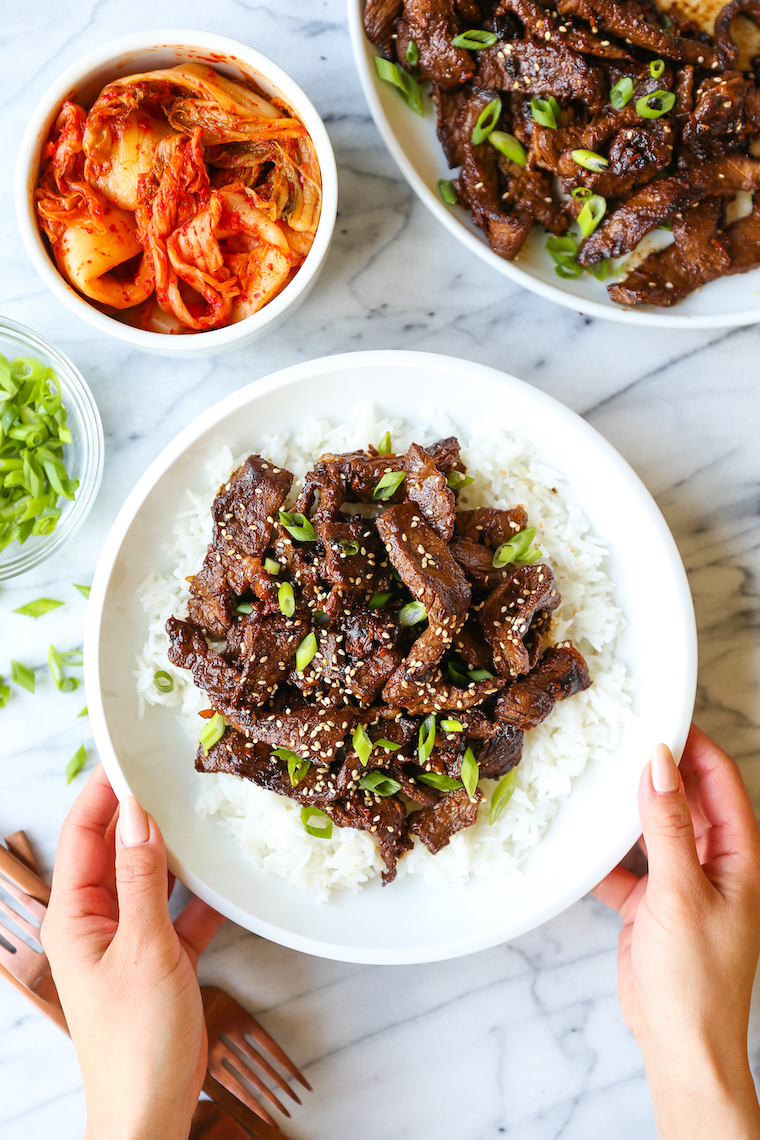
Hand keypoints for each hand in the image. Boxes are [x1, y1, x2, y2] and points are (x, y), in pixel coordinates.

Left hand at [41, 764, 224, 1139]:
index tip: (128, 754)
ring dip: (172, 851)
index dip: (103, 793)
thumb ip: (142, 877)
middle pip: (115, 850)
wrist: (152, 1110)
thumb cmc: (136, 1038)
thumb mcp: (143, 946)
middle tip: (169, 772)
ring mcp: (129, 940)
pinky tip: (224, 877)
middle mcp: (96, 922)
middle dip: (139, 813)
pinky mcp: (160, 959)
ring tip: (198, 811)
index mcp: (75, 916)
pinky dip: (199, 895)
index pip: (84, 835)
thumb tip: (137, 814)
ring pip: (149, 878)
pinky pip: (178, 912)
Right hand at [593, 726, 759, 1139]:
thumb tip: (659, 764)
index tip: (663, 715)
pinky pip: (624, 867)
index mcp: (738, 859)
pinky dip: (602, 856)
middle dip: (657, 770)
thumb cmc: (696, 980)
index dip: (695, 747)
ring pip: (652, 831)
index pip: (721, 784)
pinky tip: (577, 844)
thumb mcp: (680, 892)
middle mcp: (712, 866)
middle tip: (621, 736)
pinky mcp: (649, 906)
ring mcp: (680, 885)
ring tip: (596, 777)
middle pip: (687, 801)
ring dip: (627, 811)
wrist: (680, 1047)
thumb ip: (668, 826)